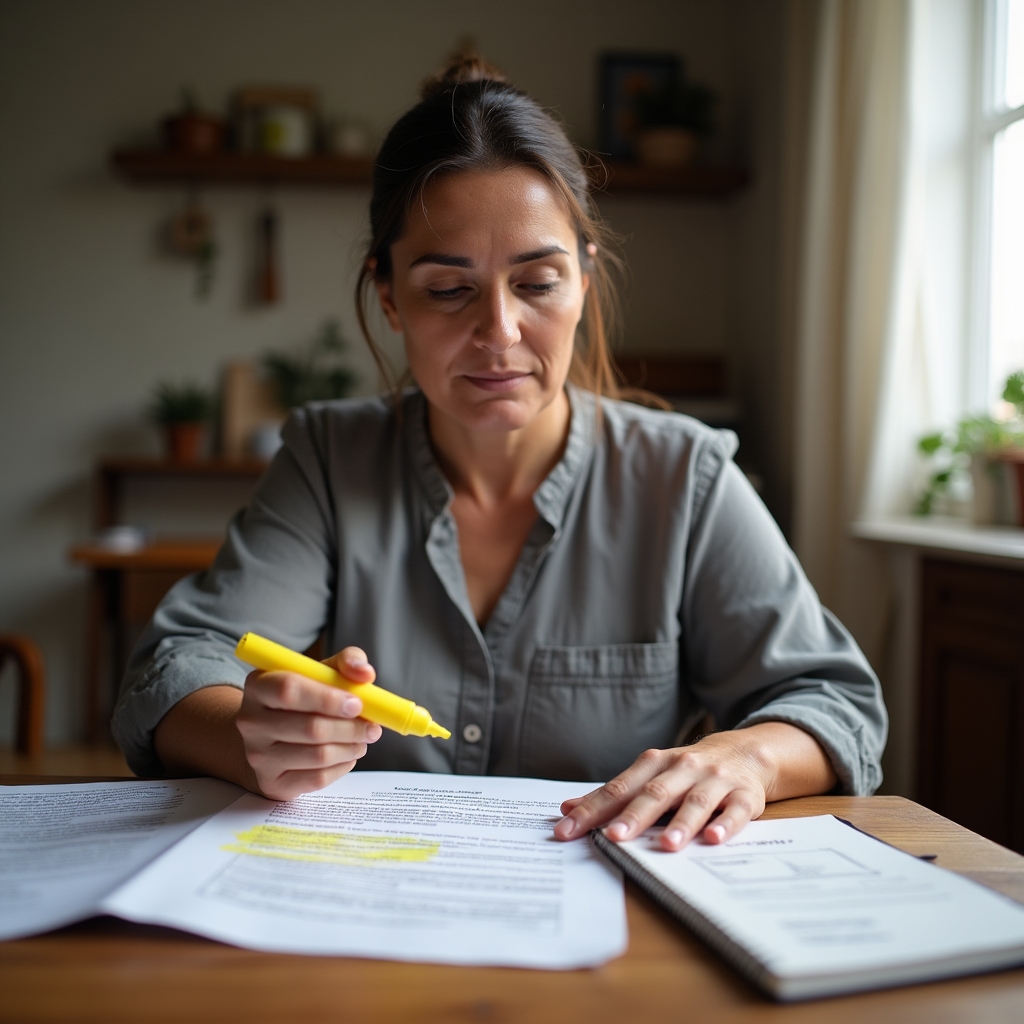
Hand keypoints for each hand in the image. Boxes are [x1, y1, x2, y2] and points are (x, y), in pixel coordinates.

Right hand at [235, 646, 382, 800]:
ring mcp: (258, 755)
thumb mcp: (319, 672)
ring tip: (363, 739)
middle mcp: (251, 720)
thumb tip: (365, 674)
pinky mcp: (271, 783)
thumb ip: (346, 662)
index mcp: (260, 685)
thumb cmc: (302, 699)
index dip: (328, 698)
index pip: (290, 690)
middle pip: (311, 728)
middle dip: (351, 728)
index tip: (357, 703)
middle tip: (373, 727)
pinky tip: (348, 755)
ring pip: (318, 756)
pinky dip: (342, 766)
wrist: (269, 736)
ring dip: (351, 747)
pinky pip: (317, 779)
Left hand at [552, 723, 835, 851]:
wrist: (746, 752)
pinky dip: (725, 825)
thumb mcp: (650, 776)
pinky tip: (713, 840)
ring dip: (681, 823)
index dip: (592, 809)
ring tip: (665, 845)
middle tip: (613, 837)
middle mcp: (683, 768)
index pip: (618, 789)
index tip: (566, 829)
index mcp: (655, 764)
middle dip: (633, 816)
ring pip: (696, 801)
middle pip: (655, 793)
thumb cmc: (686, 772)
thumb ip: (613, 795)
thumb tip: (567, 809)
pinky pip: (735, 811)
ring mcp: (715, 781)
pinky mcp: (744, 796)